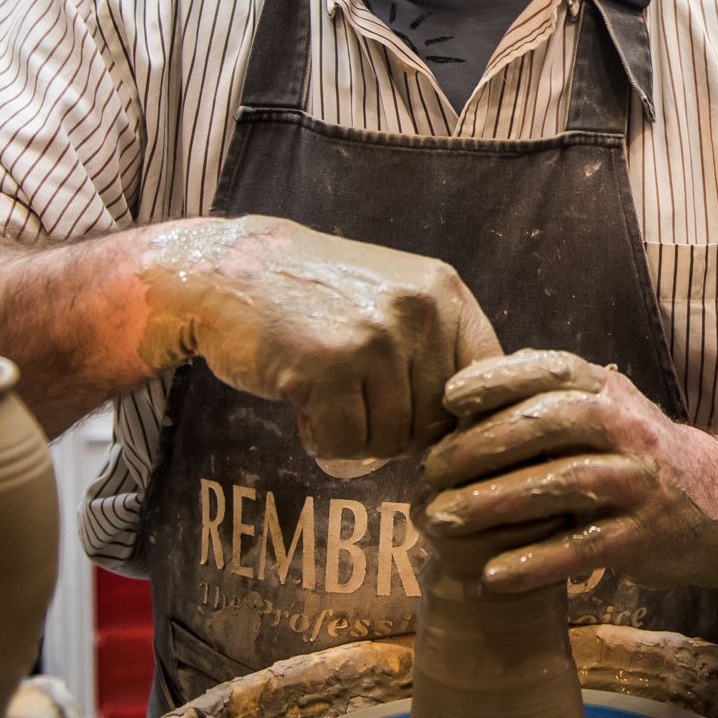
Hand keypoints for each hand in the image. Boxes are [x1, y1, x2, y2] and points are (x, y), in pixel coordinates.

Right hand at [137, 215, 500, 461]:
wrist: (228, 271)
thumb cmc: (313, 296)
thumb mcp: (392, 297)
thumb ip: (436, 345)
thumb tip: (482, 424)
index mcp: (444, 291)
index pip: (489, 378)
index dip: (462, 418)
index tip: (431, 430)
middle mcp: (420, 310)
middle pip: (436, 421)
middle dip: (396, 429)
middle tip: (355, 404)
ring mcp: (377, 337)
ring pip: (393, 439)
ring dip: (358, 437)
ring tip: (328, 398)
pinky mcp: (331, 366)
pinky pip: (348, 445)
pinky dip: (324, 442)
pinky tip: (305, 408)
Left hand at [418, 350, 717, 594]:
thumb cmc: (639, 456)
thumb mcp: (605, 412)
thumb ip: (546, 406)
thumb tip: (453, 414)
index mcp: (608, 389)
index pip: (550, 371)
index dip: (497, 380)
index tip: (449, 399)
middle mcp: (626, 426)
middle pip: (546, 424)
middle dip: (480, 446)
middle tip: (430, 471)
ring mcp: (639, 480)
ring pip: (560, 484)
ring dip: (494, 502)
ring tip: (442, 520)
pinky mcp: (645, 535)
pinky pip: (582, 547)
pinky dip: (534, 563)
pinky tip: (491, 576)